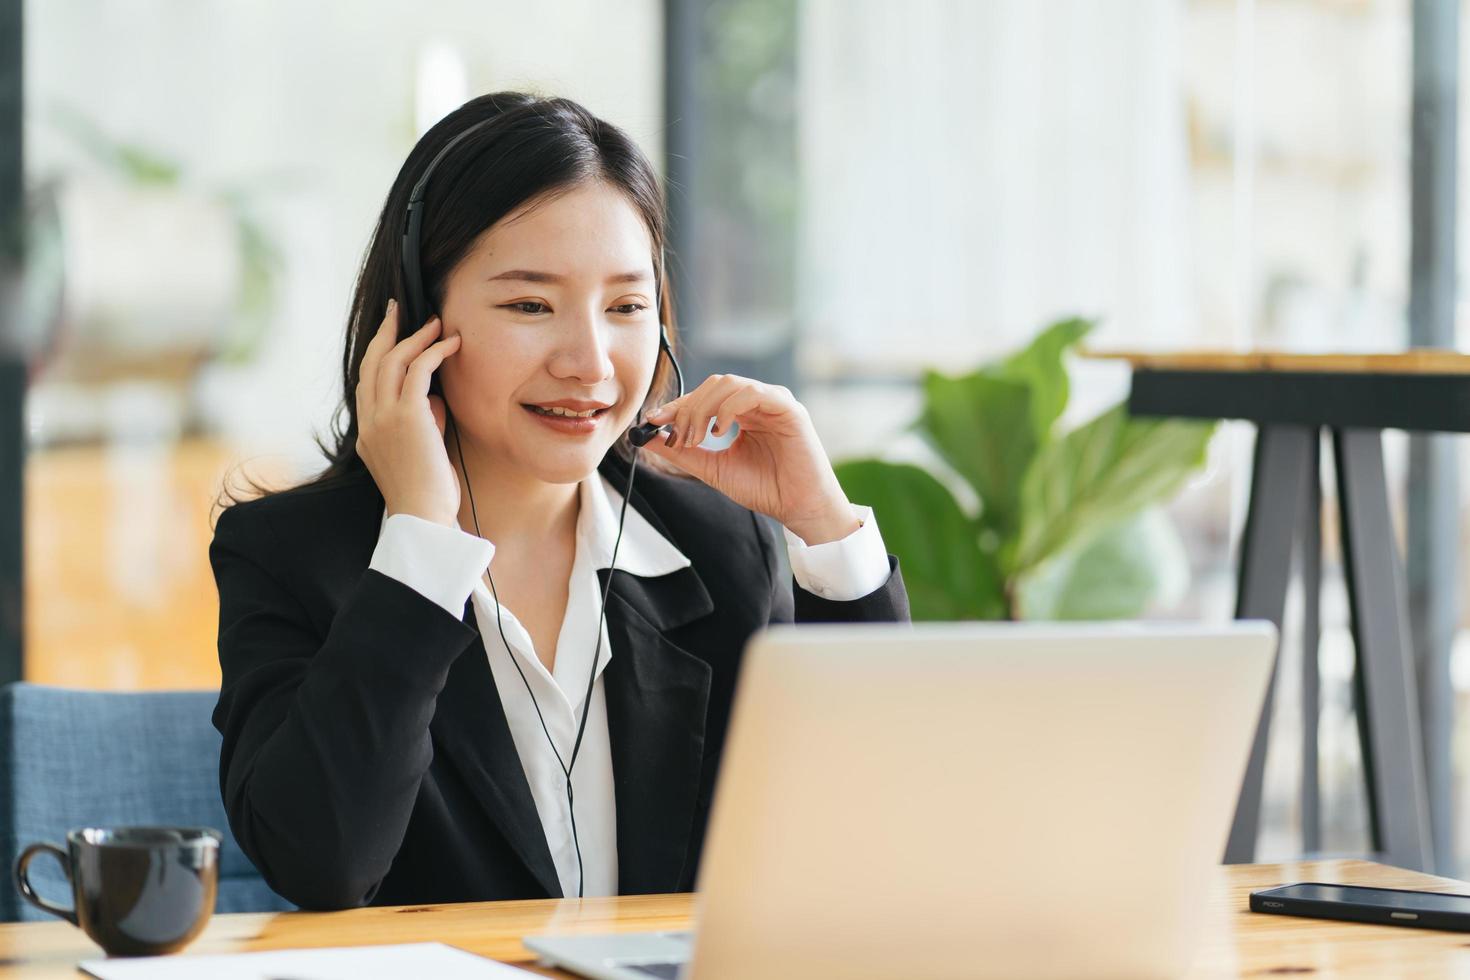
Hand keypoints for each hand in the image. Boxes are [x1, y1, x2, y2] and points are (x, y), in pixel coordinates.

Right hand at [355, 300, 463, 527]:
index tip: (391, 333)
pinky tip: (451, 344)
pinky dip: (434, 352)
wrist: (424, 518)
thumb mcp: (422, 450)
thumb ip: (424, 421)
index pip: (367, 381)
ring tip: (436, 323)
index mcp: (367, 432)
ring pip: (392, 361)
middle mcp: (369, 421)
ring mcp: (383, 418)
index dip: (379, 353)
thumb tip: (435, 397)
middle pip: (372, 362)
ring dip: (415, 337)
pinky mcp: (406, 417)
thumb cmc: (429, 492)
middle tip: (399, 309)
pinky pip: (418, 371)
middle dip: (386, 332)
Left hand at [639, 374, 859, 543]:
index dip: (677, 406)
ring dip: (703, 409)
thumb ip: (684, 452)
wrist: (798, 508)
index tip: (652, 421)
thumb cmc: (764, 489)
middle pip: (714, 384)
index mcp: (743, 412)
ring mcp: (774, 401)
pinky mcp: (788, 408)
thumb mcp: (714, 468)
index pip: (705, 397)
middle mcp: (758, 402)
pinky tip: (720, 431)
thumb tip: (647, 437)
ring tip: (697, 439)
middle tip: (677, 436)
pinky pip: (751, 393)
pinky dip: (728, 408)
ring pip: (729, 384)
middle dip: (688, 408)